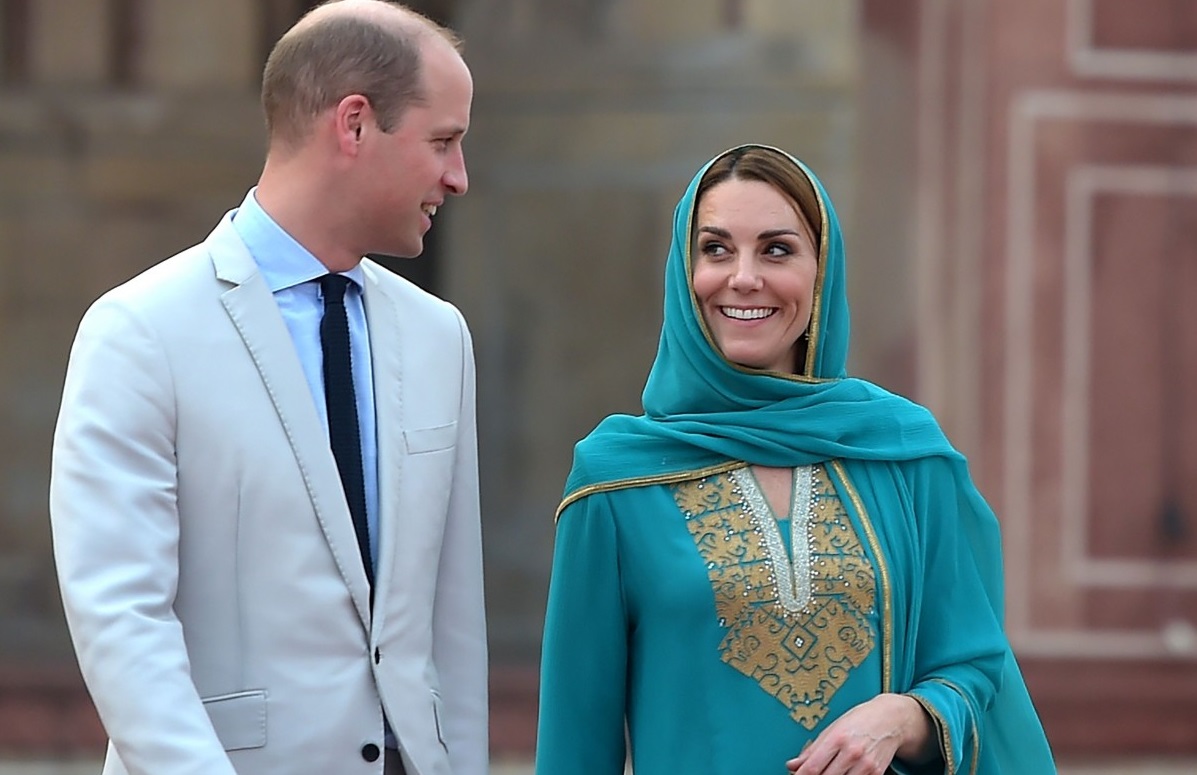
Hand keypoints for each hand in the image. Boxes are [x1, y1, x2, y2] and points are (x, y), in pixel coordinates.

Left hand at [785, 693, 934, 774]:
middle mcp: (852, 752)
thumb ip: (811, 749)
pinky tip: (844, 772)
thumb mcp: (832, 728)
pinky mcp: (876, 774)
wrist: (890, 719)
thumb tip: (793, 765)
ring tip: (828, 771)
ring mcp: (866, 765)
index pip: (813, 767)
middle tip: (812, 773)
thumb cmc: (859, 720)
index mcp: (837, 738)